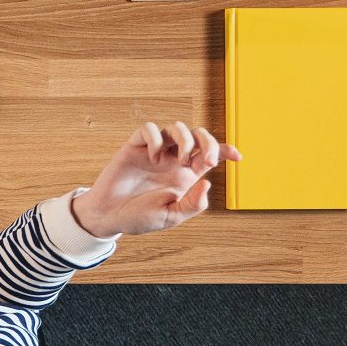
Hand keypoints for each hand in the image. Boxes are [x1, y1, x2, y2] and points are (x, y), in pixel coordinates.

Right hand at [71, 121, 241, 237]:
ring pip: (176, 128)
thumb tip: (207, 183)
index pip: (209, 155)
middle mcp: (172, 160)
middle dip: (207, 141)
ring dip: (184, 140)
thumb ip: (192, 204)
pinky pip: (149, 130)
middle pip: (197, 135)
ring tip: (179, 160)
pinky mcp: (135, 147)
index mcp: (185, 176)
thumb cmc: (139, 217)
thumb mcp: (171, 216)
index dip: (225, 150)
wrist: (109, 216)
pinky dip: (155, 139)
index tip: (238, 157)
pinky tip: (153, 157)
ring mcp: (154, 151)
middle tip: (206, 159)